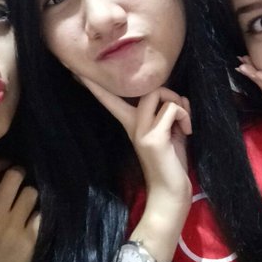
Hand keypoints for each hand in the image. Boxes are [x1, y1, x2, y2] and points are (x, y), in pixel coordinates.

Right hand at [0, 162, 39, 261]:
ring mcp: (13, 227)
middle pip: (13, 176)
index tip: (5, 166)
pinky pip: (39, 215)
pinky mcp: (28, 241)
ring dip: (31, 196)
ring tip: (27, 205)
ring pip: (31, 192)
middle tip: (21, 182)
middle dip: (20, 175)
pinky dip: (37, 216)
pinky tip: (32, 223)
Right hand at [80, 77, 191, 202]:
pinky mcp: (153, 137)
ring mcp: (140, 131)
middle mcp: (131, 125)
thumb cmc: (172, 162)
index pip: (108, 99)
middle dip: (170, 92)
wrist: (171, 192)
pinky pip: (172, 108)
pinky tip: (186, 131)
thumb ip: (169, 112)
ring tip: (184, 123)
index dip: (93, 84)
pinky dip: (185, 115)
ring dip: (179, 103)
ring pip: (158, 92)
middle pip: (146, 87)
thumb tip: (179, 97)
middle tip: (182, 113)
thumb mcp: (170, 131)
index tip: (74, 69)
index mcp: (131, 123)